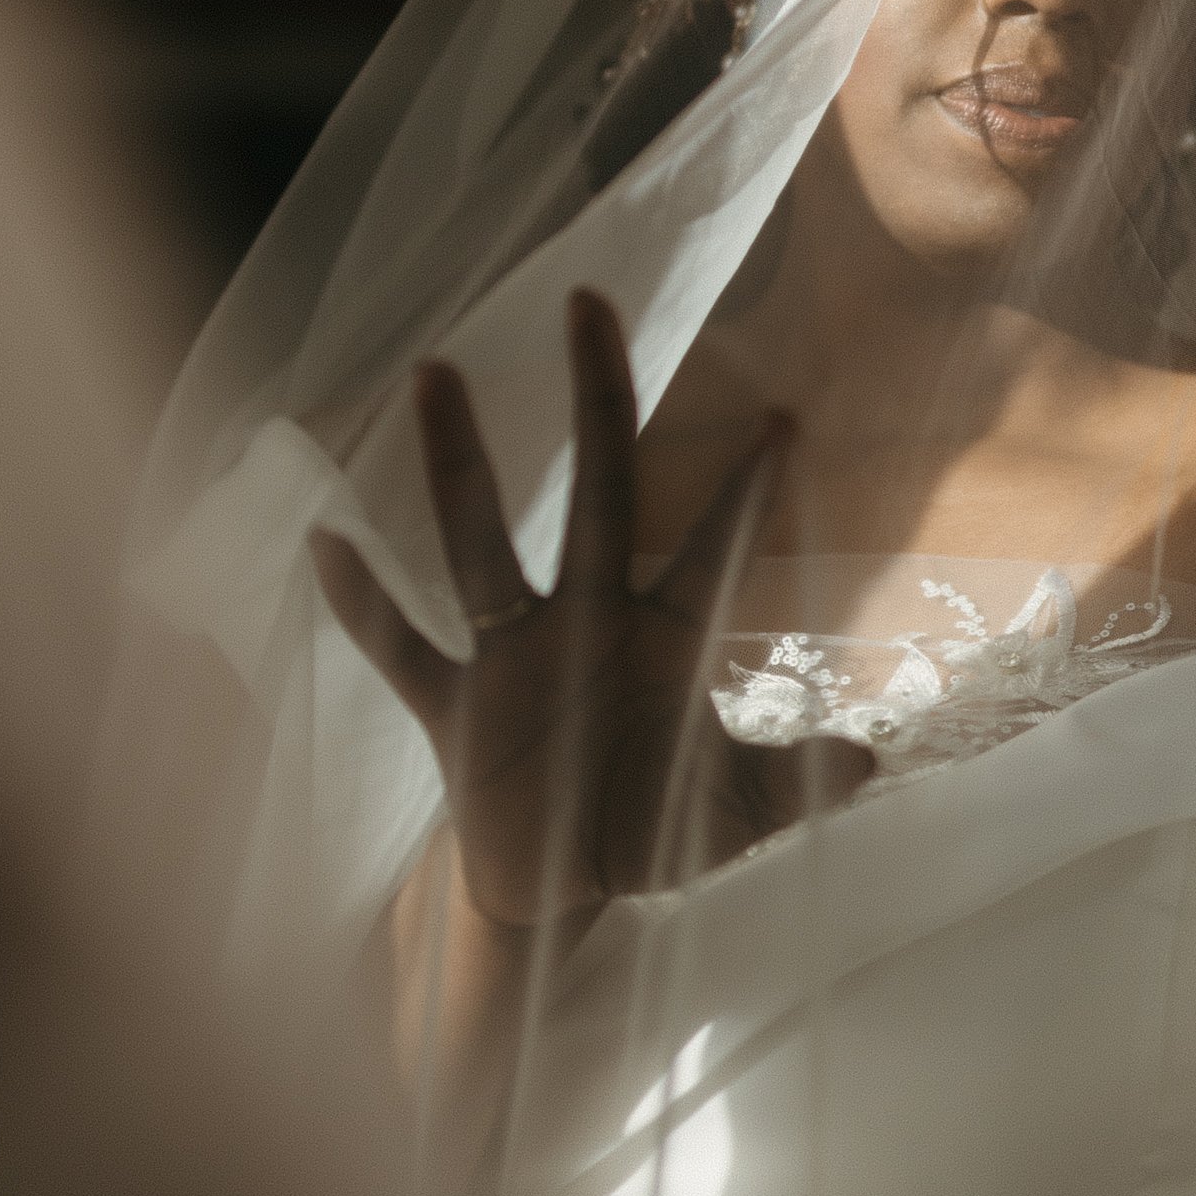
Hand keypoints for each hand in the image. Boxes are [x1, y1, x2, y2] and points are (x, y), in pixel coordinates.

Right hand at [310, 289, 871, 924]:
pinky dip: (363, 602)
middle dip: (598, 402)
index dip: (744, 493)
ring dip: (458, 465)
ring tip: (436, 370)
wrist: (559, 894)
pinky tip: (325, 537)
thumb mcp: (733, 814)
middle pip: (598, 494)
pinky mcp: (454, 708)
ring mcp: (513, 657)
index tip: (782, 420)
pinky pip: (400, 647)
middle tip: (590, 301)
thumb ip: (797, 783)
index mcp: (664, 640)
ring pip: (479, 545)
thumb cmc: (651, 832)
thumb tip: (870, 757)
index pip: (711, 551)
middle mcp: (587, 623)